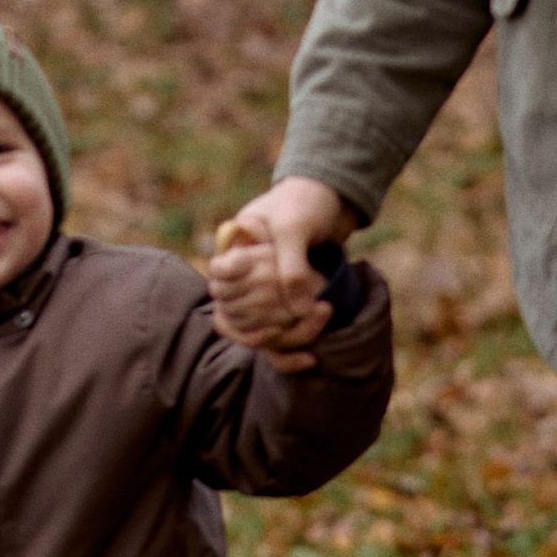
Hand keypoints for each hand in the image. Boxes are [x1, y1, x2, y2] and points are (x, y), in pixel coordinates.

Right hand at [209, 176, 352, 366]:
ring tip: (324, 314)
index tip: (266, 277)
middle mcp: (246, 269)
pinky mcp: (285, 306)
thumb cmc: (308, 202)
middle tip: (311, 302)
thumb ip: (291, 266)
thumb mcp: (295, 227)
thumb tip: (296, 311)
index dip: (234, 279)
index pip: (220, 271)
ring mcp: (265, 289)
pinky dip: (291, 349)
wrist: (336, 199)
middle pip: (237, 307)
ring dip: (289, 334)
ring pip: (258, 328)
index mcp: (238, 243)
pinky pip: (278, 337)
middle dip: (274, 311)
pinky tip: (312, 357)